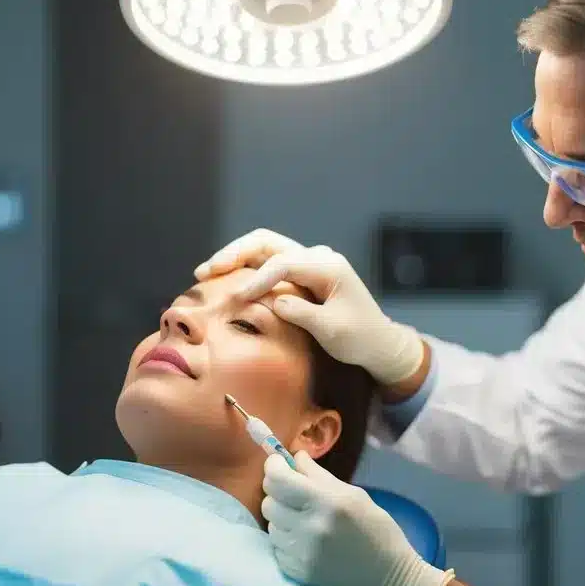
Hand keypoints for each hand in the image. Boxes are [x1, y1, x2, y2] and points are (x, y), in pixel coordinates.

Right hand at [195, 228, 424, 385]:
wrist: (378, 342)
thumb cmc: (359, 337)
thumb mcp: (332, 331)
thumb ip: (302, 314)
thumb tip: (273, 301)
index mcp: (328, 266)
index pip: (284, 264)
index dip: (258, 279)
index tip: (239, 298)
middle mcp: (317, 257)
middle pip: (267, 243)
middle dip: (235, 254)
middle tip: (206, 271)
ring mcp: (308, 262)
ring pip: (264, 248)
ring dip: (235, 257)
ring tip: (206, 273)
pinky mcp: (301, 273)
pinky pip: (269, 262)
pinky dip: (245, 267)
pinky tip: (224, 278)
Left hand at [262, 452, 453, 585]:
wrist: (390, 584)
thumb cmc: (379, 533)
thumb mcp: (355, 497)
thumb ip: (320, 476)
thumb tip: (295, 457)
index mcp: (327, 502)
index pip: (278, 478)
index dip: (273, 467)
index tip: (279, 465)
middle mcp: (308, 526)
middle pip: (269, 500)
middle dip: (278, 492)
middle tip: (295, 494)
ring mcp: (299, 552)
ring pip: (270, 523)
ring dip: (282, 517)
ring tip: (304, 521)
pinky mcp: (294, 572)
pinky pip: (276, 546)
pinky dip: (286, 540)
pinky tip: (306, 542)